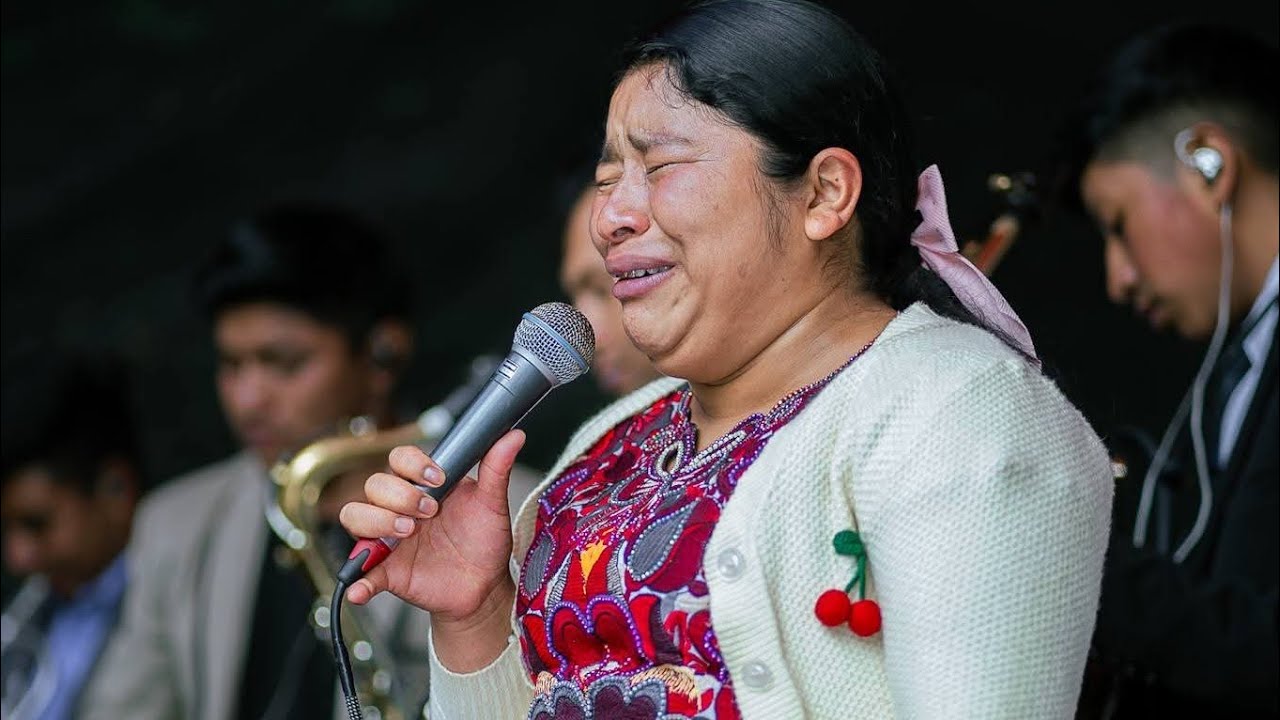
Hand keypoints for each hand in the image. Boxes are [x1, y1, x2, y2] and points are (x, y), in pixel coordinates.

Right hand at [338, 429, 524, 624]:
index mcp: (423, 486)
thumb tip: (512, 437)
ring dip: (376, 520)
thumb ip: (497, 469)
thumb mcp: (492, 503)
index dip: (412, 464)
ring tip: (407, 532)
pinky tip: (361, 589)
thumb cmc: (484, 540)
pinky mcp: (386, 570)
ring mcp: (388, 538)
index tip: (438, 478)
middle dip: (399, 494)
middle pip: (374, 484)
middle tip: (429, 511)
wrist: (486, 584)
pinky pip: (361, 574)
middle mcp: (399, 508)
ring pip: (355, 516)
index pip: (399, 459)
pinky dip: (357, 581)